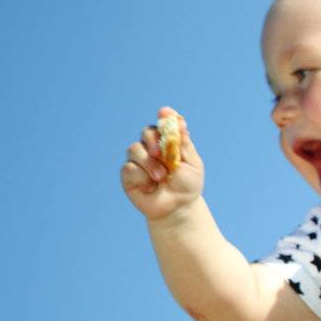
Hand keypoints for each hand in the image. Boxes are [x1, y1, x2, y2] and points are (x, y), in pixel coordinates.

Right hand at [121, 106, 203, 220]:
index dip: (164, 116)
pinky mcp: (129, 173)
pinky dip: (141, 177)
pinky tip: (149, 186)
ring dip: (149, 163)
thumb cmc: (187, 186)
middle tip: (159, 153)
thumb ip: (184, 145)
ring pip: (135, 149)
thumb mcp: (191, 165)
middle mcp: (152, 147)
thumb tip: (180, 122)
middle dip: (152, 140)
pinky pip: (129, 167)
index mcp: (169, 142)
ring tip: (161, 178)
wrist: (177, 209)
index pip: (164, 124)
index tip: (164, 112)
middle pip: (146, 132)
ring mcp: (139, 160)